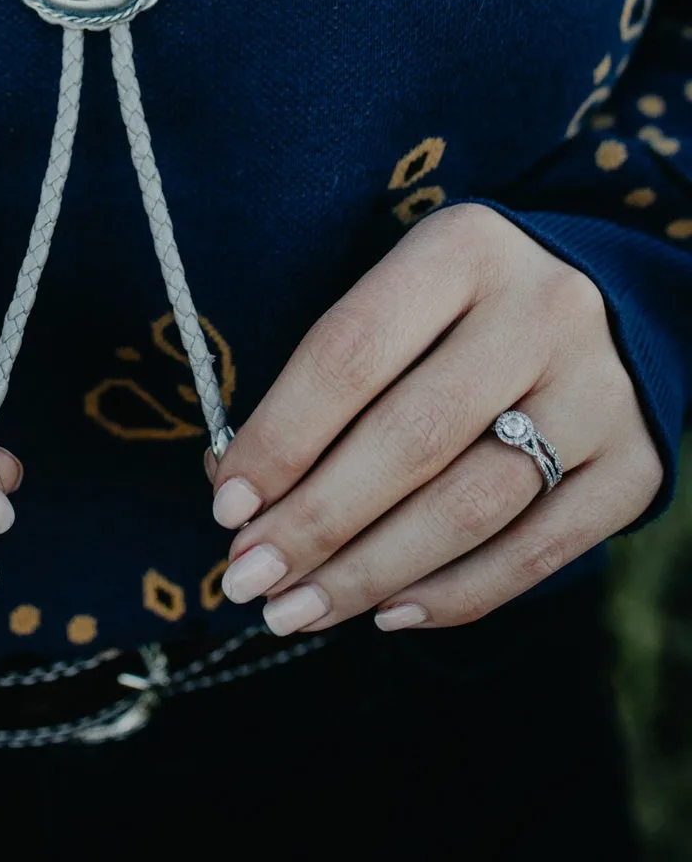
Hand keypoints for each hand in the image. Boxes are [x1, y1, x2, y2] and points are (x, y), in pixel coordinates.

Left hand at [209, 204, 662, 634]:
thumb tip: (240, 487)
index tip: (225, 504)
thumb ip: (327, 378)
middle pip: (409, 438)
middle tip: (248, 577)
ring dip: (369, 573)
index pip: (350, 352)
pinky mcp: (635, 465)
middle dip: (315, 522)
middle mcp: (540, 311)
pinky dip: (455, 594)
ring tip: (297, 610)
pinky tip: (387, 613)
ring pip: (470, 505)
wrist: (606, 305)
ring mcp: (598, 390)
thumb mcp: (400, 298)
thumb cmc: (460, 310)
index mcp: (461, 248)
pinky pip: (537, 552)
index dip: (280, 437)